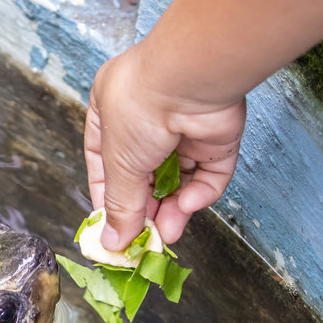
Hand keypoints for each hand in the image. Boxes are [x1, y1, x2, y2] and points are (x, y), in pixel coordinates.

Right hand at [83, 44, 246, 250]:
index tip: (113, 232)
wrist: (190, 80)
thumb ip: (118, 205)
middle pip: (145, 177)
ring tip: (167, 233)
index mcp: (110, 114)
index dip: (109, 201)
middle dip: (145, 211)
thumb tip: (112, 242)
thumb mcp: (117, 163)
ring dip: (172, 208)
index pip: (106, 166)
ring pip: (178, 179)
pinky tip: (189, 204)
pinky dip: (201, 192)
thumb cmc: (140, 107)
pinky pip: (208, 173)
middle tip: (144, 242)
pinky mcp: (216, 136)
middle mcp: (147, 119)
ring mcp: (184, 127)